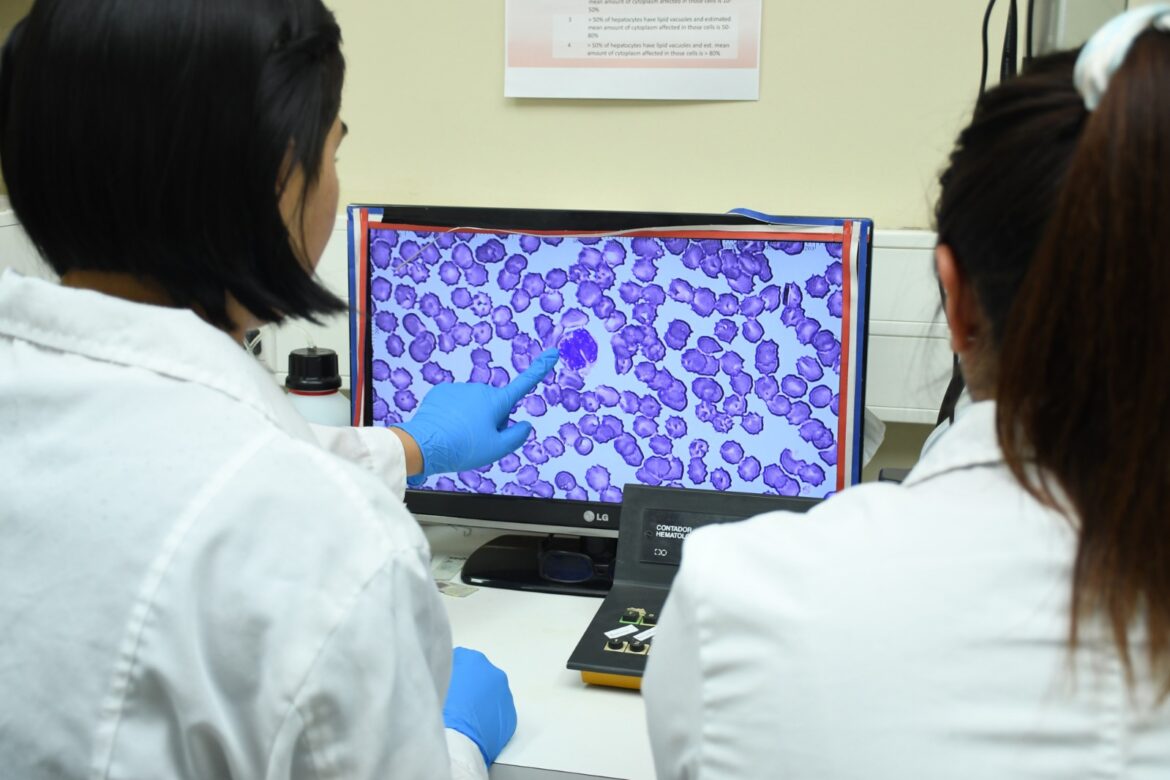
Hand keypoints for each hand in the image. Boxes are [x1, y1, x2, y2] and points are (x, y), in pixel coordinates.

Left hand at [392, 348, 558, 482]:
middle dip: (491, 421)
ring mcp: (459, 388)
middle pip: (495, 406)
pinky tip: (446, 428)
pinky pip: (455, 403)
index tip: (553, 353)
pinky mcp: (441, 392)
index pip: (525, 384)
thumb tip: (525, 424)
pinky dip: (454, 415)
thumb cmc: (461, 448)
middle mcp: (480, 389)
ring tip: (458, 437)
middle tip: (477, 440)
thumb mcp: (496, 450)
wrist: (422, 445)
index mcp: (496, 401)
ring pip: (474, 406)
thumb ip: (517, 437)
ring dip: (471, 419)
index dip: (541, 368)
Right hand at [442, 647, 517, 766]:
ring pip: (491, 695)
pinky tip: (476, 728)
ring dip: (480, 702)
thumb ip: (444, 671)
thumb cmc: (442, 709)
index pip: (462, 660)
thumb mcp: (435, 680)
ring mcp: (504, 694)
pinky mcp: (511, 716)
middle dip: (470, 686)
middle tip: (455, 703)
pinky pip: (498, 713)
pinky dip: (489, 718)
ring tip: (464, 718)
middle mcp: (493, 673)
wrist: (457, 740)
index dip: (452, 674)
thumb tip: (446, 673)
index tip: (446, 685)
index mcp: (473, 659)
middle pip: (480, 676)